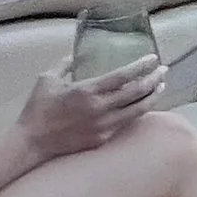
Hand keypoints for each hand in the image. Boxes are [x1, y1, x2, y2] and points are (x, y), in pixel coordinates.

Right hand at [16, 56, 165, 162]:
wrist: (32, 143)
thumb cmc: (38, 109)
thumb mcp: (47, 79)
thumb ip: (65, 63)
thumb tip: (76, 53)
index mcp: (87, 91)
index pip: (123, 76)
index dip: (142, 66)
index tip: (154, 58)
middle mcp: (99, 109)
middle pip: (136, 93)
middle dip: (154, 80)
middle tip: (163, 70)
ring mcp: (103, 126)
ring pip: (137, 111)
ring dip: (152, 97)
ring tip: (161, 86)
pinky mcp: (102, 139)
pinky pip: (126, 123)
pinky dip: (138, 112)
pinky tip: (144, 105)